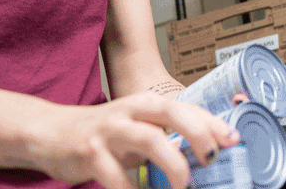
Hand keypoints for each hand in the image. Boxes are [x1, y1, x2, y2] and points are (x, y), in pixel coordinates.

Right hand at [23, 91, 239, 188]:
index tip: (232, 140)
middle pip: (169, 111)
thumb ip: (161, 136)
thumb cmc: (101, 133)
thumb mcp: (133, 128)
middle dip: (196, 131)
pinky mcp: (90, 151)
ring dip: (172, 161)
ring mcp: (109, 129)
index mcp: (143, 104)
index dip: (209, 121)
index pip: (183, 106)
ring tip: (183, 184)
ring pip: (147, 137)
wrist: (52, 131)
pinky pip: (116, 175)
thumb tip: (202, 153)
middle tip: (211, 156)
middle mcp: (128, 111)